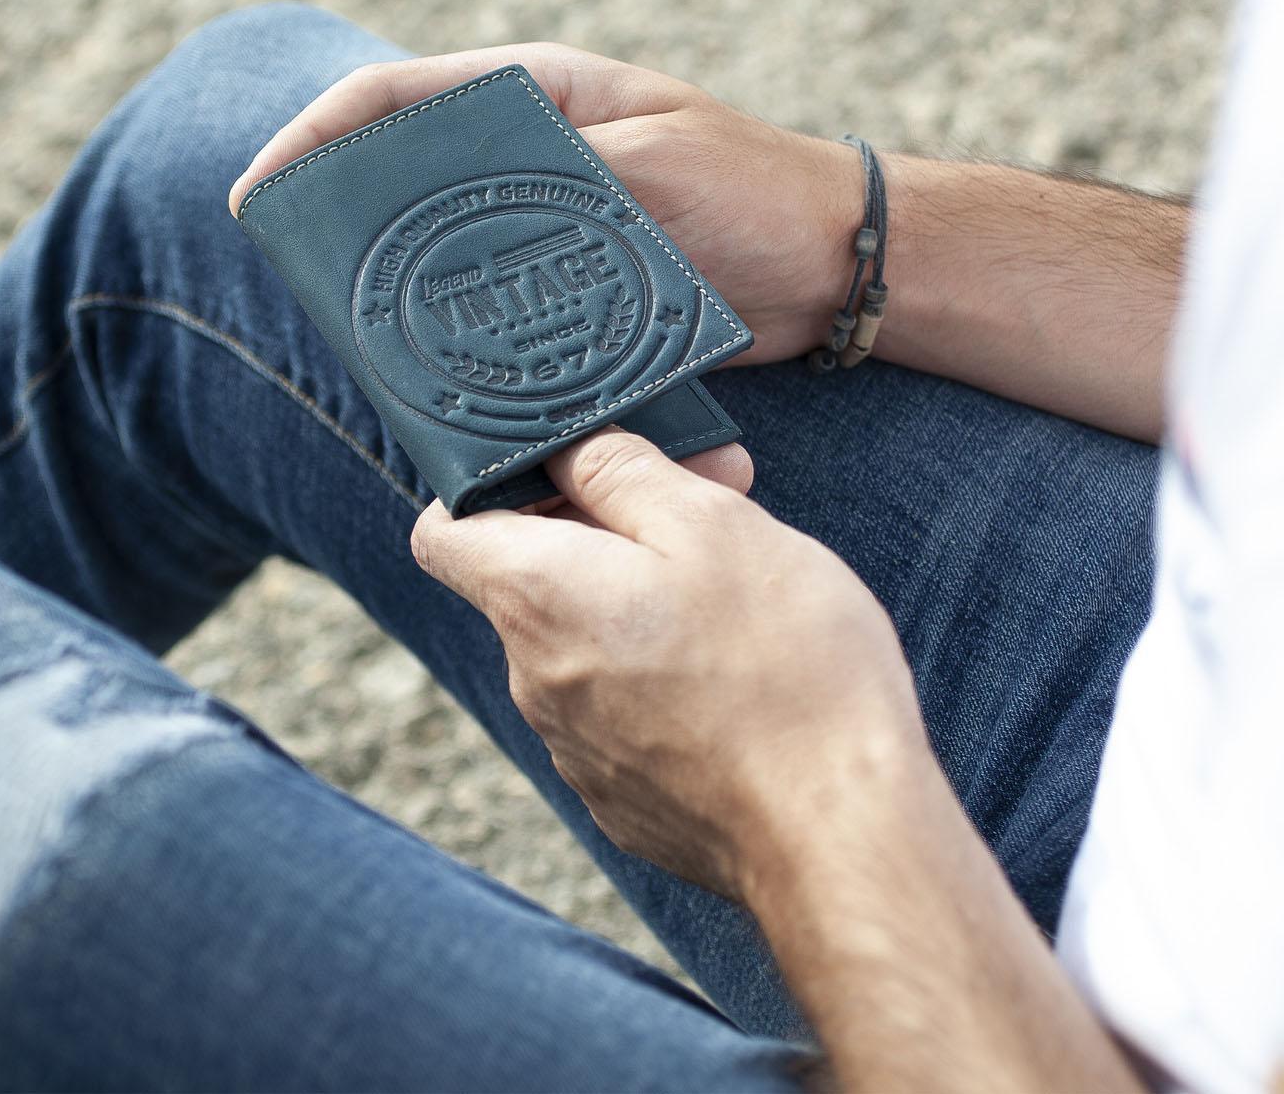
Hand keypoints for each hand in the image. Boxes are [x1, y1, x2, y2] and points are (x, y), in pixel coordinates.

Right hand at [229, 42, 859, 364]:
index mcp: (540, 94)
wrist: (832, 263)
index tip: (264, 195)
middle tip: (311, 282)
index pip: (398, 97)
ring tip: (367, 336)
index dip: (317, 137)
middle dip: (348, 222)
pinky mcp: (574, 286)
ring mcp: (549, 224)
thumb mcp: (656, 163)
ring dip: (408, 289)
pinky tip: (446, 371)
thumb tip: (465, 208)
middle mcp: (533, 157)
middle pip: (407, 177)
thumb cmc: (757, 190)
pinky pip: (498, 307)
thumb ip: (563, 174)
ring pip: (447, 251)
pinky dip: (467, 335)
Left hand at [408, 427, 932, 901]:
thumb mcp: (714, 524)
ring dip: (642, 603)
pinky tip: (741, 676)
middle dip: (610, 531)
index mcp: (538, 597)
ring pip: (585, 642)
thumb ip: (622, 471)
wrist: (842, 834)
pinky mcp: (622, 797)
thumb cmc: (785, 666)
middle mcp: (532, 679)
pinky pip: (620, 709)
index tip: (576, 470)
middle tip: (715, 504)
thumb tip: (571, 448)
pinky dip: (662, 675)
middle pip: (532, 578)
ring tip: (743, 599)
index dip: (493, 483)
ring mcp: (574, 750)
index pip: (442, 528)